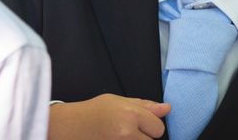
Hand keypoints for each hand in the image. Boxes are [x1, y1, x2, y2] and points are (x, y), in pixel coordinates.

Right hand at [48, 94, 170, 139]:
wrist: (70, 127)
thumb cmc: (93, 112)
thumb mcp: (118, 101)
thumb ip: (145, 106)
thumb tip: (167, 108)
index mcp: (130, 115)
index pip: (158, 128)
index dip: (150, 125)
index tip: (139, 123)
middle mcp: (127, 134)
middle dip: (144, 136)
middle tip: (127, 131)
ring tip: (121, 136)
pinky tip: (115, 139)